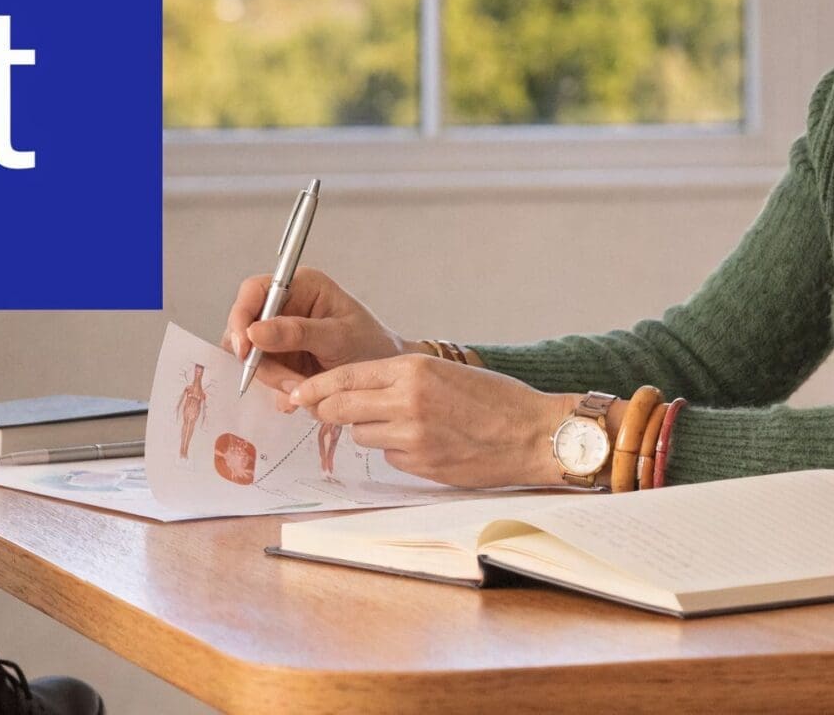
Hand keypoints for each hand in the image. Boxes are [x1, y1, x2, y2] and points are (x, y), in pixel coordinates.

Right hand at [219, 266, 406, 393]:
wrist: (385, 379)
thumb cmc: (372, 346)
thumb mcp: (338, 337)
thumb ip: (298, 333)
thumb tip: (255, 332)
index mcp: (300, 286)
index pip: (254, 292)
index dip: (241, 316)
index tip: (245, 348)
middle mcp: (285, 307)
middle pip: (246, 328)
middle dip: (261, 360)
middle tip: (287, 381)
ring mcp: (280, 336)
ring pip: (252, 356)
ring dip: (273, 378)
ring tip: (303, 389)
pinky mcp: (281, 360)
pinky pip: (263, 375)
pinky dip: (278, 389)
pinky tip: (299, 395)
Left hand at [284, 354, 577, 488]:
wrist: (534, 433)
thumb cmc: (495, 400)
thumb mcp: (444, 372)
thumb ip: (399, 378)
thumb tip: (356, 391)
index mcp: (412, 369)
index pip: (345, 375)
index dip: (316, 387)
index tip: (298, 393)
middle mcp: (407, 400)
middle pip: (340, 408)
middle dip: (327, 411)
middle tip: (323, 412)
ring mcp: (413, 436)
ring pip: (362, 434)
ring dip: (370, 431)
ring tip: (405, 425)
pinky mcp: (421, 464)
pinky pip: (389, 457)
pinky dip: (397, 451)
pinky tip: (425, 444)